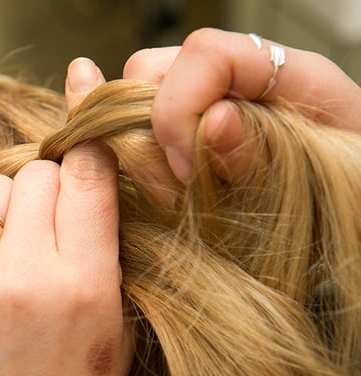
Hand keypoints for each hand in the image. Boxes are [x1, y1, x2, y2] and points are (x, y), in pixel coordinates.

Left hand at [0, 58, 131, 375]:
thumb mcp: (117, 332)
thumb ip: (108, 254)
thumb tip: (91, 183)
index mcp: (86, 285)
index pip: (87, 176)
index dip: (91, 158)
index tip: (89, 159)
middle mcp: (24, 276)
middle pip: (36, 172)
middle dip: (51, 182)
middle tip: (52, 214)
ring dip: (8, 200)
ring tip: (15, 235)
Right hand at [123, 27, 360, 182]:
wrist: (349, 224)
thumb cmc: (346, 195)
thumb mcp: (322, 175)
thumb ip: (268, 149)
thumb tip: (214, 120)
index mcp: (286, 75)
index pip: (206, 54)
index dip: (178, 110)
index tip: (186, 173)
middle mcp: (236, 81)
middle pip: (152, 70)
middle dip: (151, 134)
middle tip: (176, 190)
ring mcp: (206, 107)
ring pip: (133, 104)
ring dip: (143, 155)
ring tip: (176, 197)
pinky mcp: (185, 138)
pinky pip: (138, 137)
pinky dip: (142, 167)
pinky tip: (171, 195)